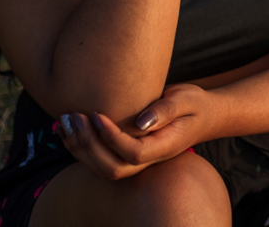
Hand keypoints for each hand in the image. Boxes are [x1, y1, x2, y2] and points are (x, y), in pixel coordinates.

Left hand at [55, 84, 215, 180]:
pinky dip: (80, 147)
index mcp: (164, 147)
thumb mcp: (186, 99)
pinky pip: (100, 160)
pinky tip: (69, 128)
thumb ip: (165, 110)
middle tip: (75, 117)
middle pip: (113, 168)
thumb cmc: (194, 104)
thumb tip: (140, 123)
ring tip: (66, 121)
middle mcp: (149, 159)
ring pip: (102, 169)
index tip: (97, 114)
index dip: (111, 138)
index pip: (133, 153)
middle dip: (89, 146)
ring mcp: (137, 160)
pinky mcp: (127, 153)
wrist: (202, 115)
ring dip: (79, 148)